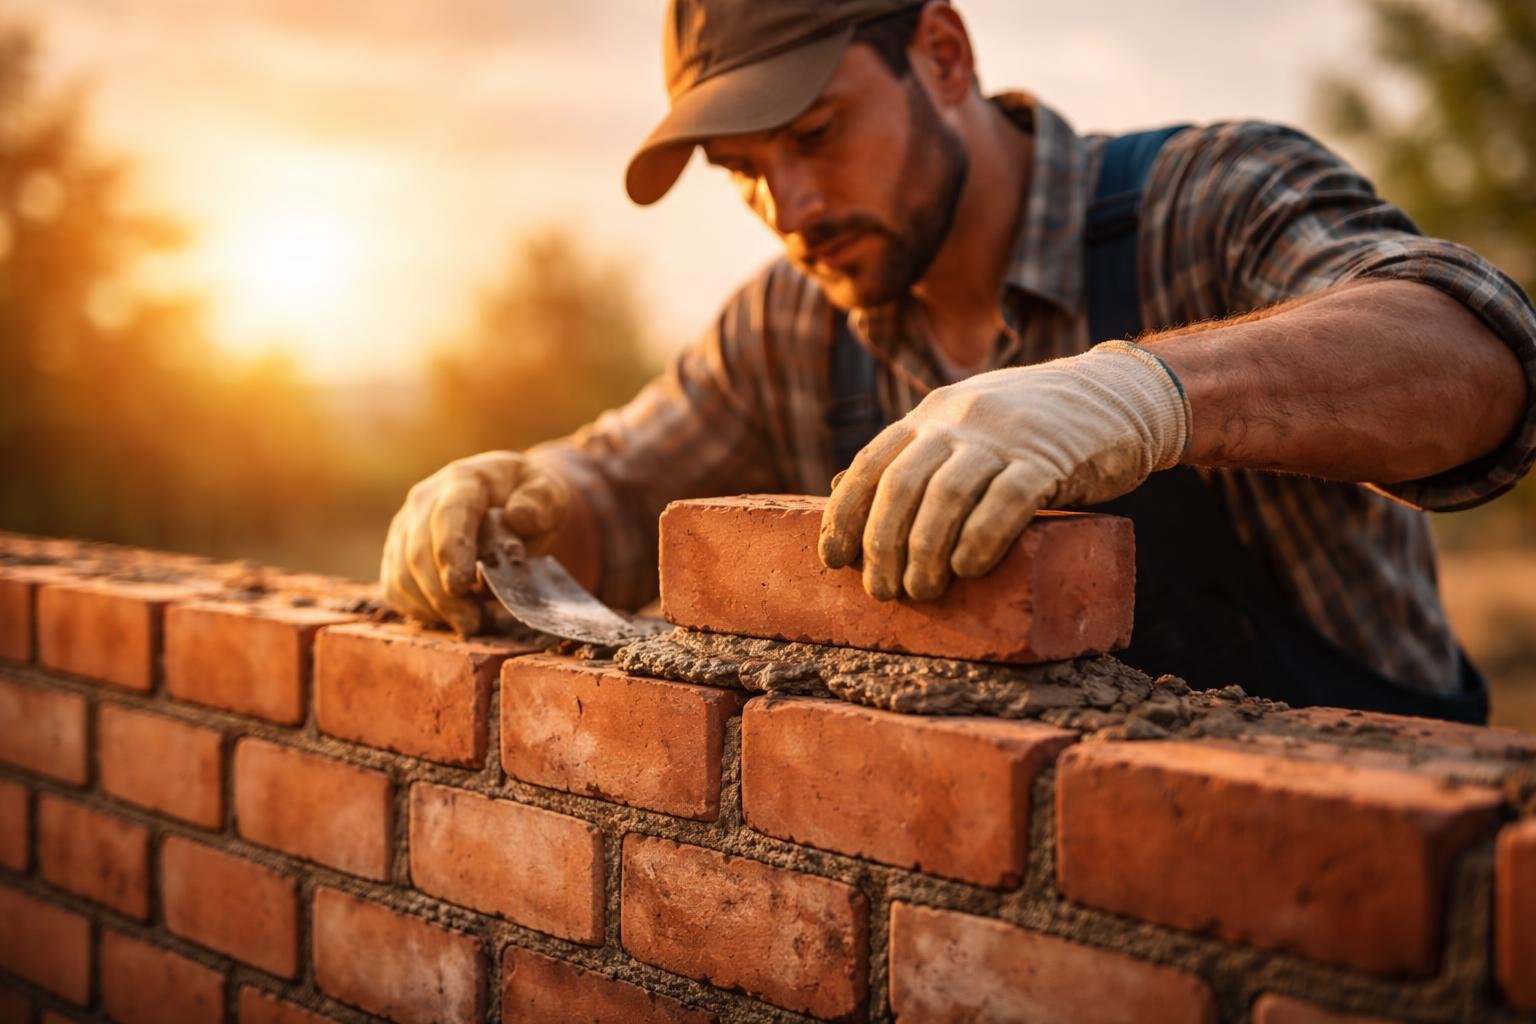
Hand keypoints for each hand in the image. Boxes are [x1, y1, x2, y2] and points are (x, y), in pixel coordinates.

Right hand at [380, 451, 568, 633]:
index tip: (461, 585)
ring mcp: (406, 527)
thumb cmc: (530, 501)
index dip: (451, 551)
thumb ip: (542, 500)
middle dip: (442, 594)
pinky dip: (418, 610)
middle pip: (419, 551)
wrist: (509, 503)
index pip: (450, 515)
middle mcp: (425, 499)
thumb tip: (519, 516)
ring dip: (431, 607)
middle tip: (472, 623)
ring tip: (468, 624)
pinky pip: (395, 588)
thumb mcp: (549, 493)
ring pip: (402, 574)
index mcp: (463, 480)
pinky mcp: (397, 553)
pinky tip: (448, 620)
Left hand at [818, 341, 1189, 600]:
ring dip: (926, 552)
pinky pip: (1007, 500)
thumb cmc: (1031, 427)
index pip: (869, 464)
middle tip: (883, 592)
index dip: (845, 515)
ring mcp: (1006, 436)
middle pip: (902, 485)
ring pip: (947, 495)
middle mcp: (961, 419)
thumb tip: (837, 492)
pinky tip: (968, 568)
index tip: (834, 560)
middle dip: (883, 545)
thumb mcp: (963, 427)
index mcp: (932, 414)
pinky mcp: (1052, 457)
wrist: (1118, 395)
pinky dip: (980, 538)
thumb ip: (911, 456)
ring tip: (922, 592)